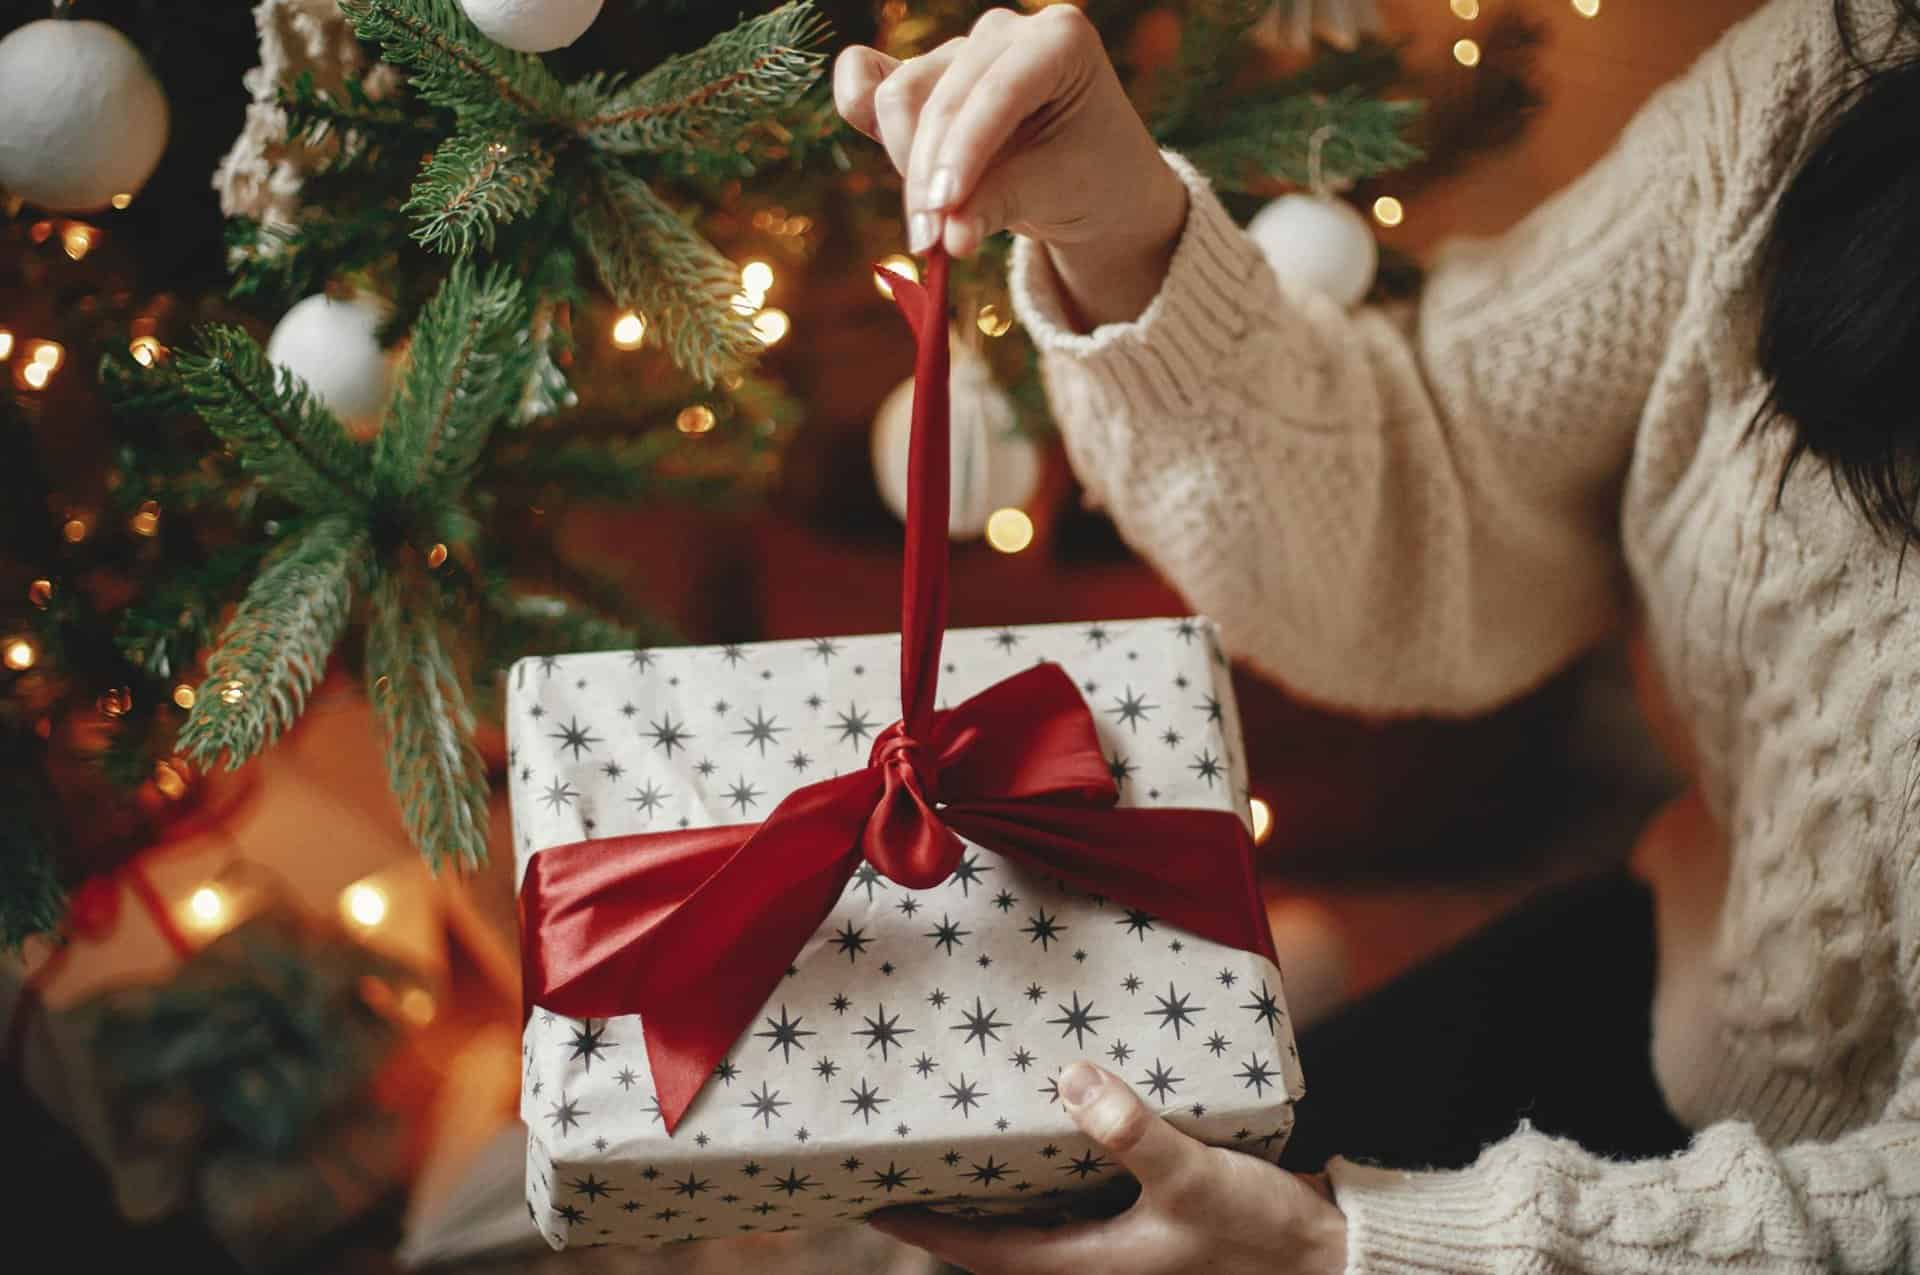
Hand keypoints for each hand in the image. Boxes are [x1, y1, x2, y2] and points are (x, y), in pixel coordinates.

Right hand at [833, 7, 1187, 326]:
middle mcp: (1005, 32)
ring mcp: (960, 51)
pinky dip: (859, 110)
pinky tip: (878, 149)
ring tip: (933, 222)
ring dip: (907, 164)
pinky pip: (868, 78)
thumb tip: (947, 238)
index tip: (943, 214)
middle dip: (928, 174)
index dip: (963, 155)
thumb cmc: (1088, 179)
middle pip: (937, 96)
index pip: (996, 92)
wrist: (1091, 183)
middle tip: (931, 242)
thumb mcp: (1055, 193)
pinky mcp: (924, 78)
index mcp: (1059, 40)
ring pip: (900, 96)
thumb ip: (999, 206)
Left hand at [868, 1061, 1347, 1274]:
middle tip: (900, 1143)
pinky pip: (1073, 1189)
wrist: (1328, 1259)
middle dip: (945, 1193)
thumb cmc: (1261, 1237)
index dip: (915, 1221)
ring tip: (958, 1120)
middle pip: (991, 1230)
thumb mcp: (1195, 1181)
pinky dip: (1048, 1159)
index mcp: (1080, 1265)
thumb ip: (1131, 1133)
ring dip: (994, 1174)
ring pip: (1030, 1210)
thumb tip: (1068, 1079)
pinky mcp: (1142, 1216)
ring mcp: (1114, 1241)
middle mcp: (1088, 1259)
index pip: (972, 1247)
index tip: (864, 1194)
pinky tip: (1048, 1113)